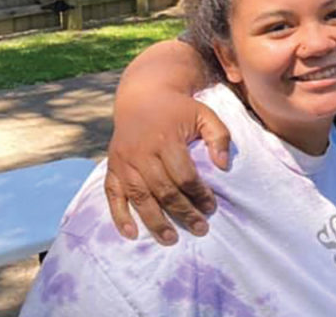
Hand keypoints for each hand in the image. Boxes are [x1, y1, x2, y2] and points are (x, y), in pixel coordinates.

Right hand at [105, 93, 230, 243]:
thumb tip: (223, 166)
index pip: (184, 175)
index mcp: (165, 139)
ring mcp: (123, 161)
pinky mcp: (111, 167)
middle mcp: (141, 152)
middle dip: (183, 212)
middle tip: (200, 229)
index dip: (199, 194)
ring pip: (139, 197)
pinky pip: (112, 195)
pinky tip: (132, 234)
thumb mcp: (204, 114)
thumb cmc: (178, 109)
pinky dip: (119, 216)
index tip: (212, 207)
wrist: (142, 96)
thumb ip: (219, 137)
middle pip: (163, 190)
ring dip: (155, 221)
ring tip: (171, 239)